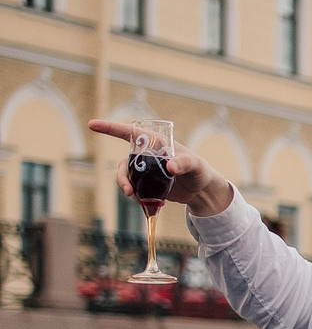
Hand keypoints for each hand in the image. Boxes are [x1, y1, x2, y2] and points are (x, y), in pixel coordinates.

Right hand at [88, 120, 233, 216]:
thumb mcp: (196, 165)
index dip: (110, 128)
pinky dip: (136, 196)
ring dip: (125, 186)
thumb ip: (184, 163)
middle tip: (128, 191)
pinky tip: (146, 204)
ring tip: (135, 198)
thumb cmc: (201, 171)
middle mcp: (147, 154)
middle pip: (124, 162)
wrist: (202, 191)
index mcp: (156, 142)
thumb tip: (170, 166)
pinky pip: (134, 189)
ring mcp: (146, 170)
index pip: (129, 132)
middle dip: (121, 176)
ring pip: (126, 176)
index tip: (92, 124)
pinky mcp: (147, 184)